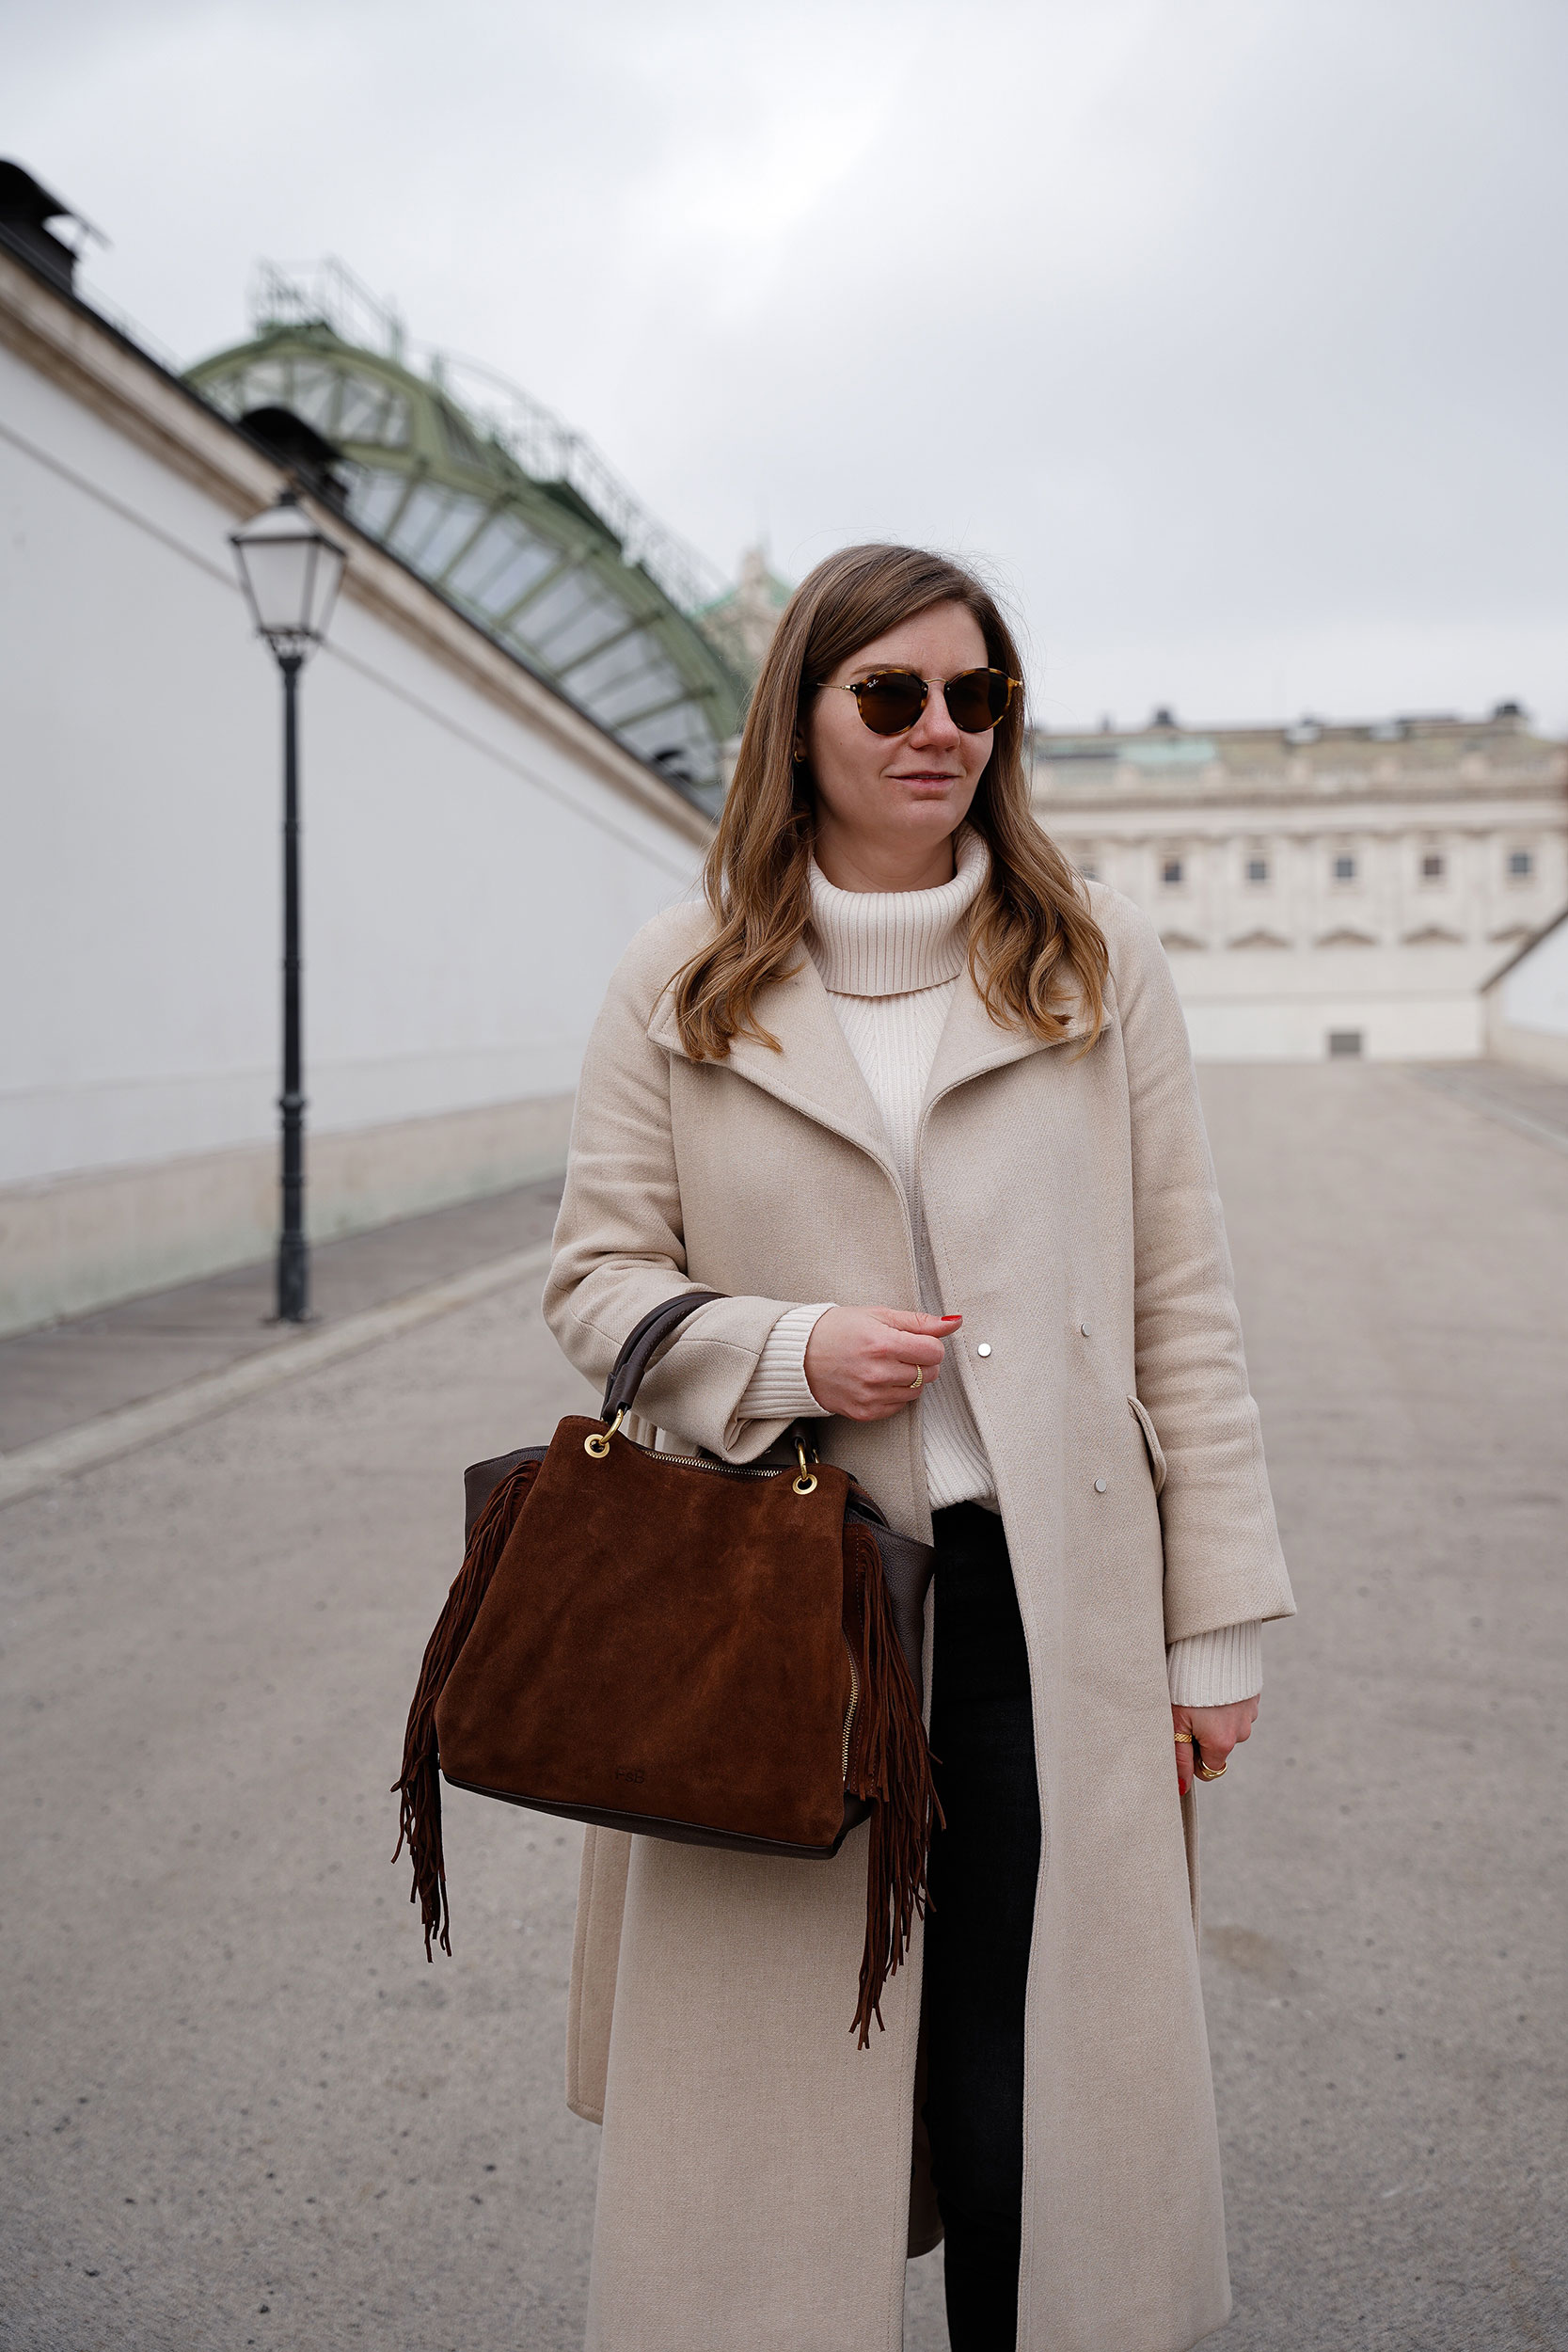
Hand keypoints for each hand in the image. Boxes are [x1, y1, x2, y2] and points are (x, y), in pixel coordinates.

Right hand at [803, 1306, 961, 1421]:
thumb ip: (918, 1321)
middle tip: (901, 1352)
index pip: (934, 1351)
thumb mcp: (877, 1315)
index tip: (917, 1341)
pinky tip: (878, 1380)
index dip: (930, 1344)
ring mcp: (870, 1395)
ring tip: (887, 1365)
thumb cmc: (834, 1331)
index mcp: (882, 1343)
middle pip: (930, 1373)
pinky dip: (895, 1394)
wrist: (797, 1356)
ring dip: (910, 1379)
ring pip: (917, 1392)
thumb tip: (952, 1322)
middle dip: (922, 1362)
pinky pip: (899, 1407)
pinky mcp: (864, 1412)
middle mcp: (877, 1372)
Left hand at [1173, 1696, 1258, 1795]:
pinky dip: (1226, 1704)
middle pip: (1219, 1747)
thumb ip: (1179, 1757)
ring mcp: (1250, 1714)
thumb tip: (1181, 1788)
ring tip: (1199, 1697)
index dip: (1193, 1757)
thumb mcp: (1176, 1723)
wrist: (1211, 1648)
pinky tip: (1213, 1689)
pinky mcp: (1252, 1696)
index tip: (1184, 1738)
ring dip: (1216, 1719)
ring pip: (1229, 1727)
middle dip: (1204, 1737)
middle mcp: (1241, 1732)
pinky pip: (1237, 1709)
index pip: (1209, 1768)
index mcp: (1222, 1743)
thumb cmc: (1186, 1687)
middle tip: (1188, 1714)